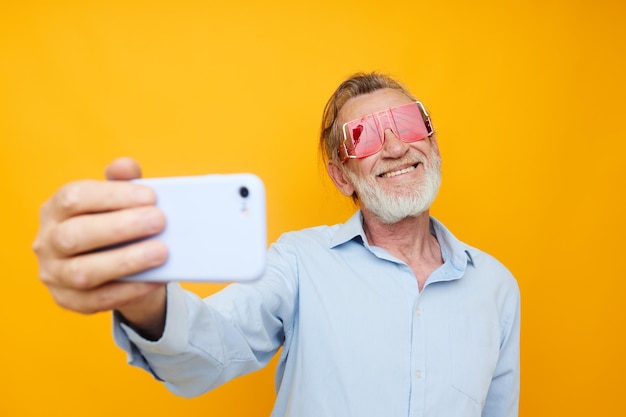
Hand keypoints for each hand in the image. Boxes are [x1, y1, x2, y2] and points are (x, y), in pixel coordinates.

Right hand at [33, 158, 167, 337]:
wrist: (117, 268)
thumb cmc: (117, 226)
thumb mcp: (118, 202)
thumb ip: (122, 182)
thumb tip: (126, 166)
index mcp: (56, 209)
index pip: (74, 198)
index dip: (113, 196)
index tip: (151, 196)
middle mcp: (47, 241)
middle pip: (75, 235)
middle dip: (121, 228)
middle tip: (160, 221)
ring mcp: (54, 274)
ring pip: (83, 272)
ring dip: (126, 261)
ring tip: (162, 252)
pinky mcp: (69, 301)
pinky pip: (98, 300)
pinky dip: (130, 289)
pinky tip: (156, 278)